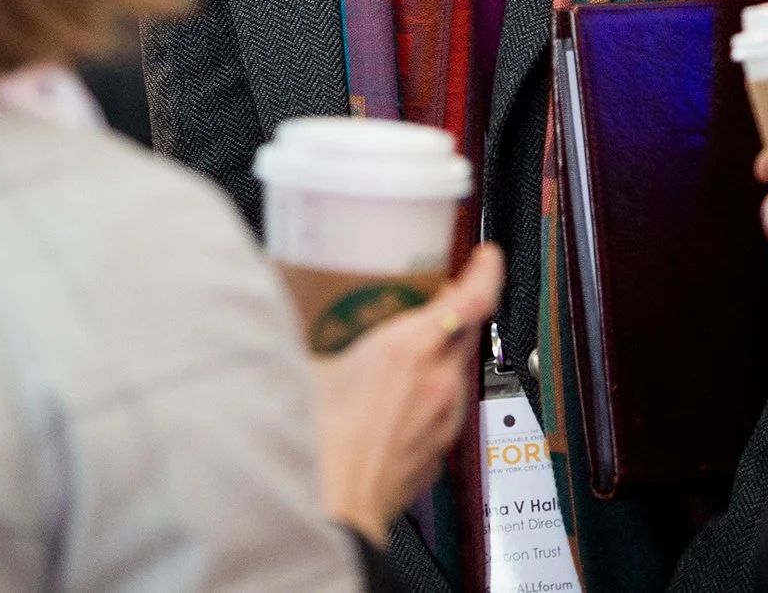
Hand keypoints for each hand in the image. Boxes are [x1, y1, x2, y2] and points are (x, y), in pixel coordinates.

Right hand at [312, 242, 504, 539]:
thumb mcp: (303, 366)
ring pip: (457, 371)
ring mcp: (443, 421)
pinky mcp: (438, 452)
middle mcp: (437, 383)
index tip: (487, 255)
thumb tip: (279, 300)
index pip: (473, 299)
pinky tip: (396, 398)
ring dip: (442, 352)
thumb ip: (302, 328)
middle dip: (458, 306)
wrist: (334, 513)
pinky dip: (430, 393)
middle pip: (468, 330)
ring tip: (409, 347)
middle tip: (437, 290)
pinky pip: (444, 409)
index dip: (486, 271)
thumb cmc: (319, 447)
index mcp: (408, 351)